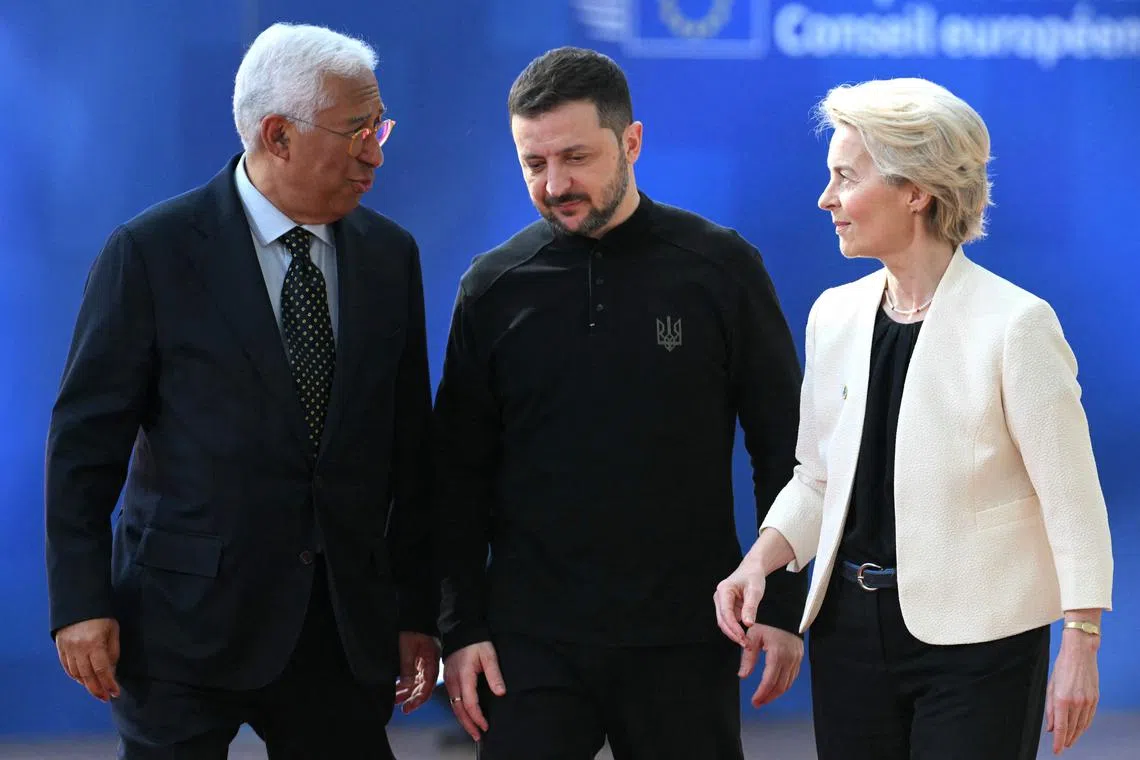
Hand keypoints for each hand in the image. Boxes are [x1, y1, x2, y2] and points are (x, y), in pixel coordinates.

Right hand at [54, 618, 120, 701]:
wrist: (78, 602)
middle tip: (105, 698)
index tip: (115, 693)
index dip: (109, 684)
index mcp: (94, 643)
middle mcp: (79, 649)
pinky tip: (83, 681)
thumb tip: (111, 672)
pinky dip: (75, 677)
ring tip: (97, 691)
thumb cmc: (102, 616)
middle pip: (87, 676)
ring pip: (76, 674)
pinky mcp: (60, 648)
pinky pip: (67, 668)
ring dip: (86, 685)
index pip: (102, 670)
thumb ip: (113, 651)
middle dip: (97, 689)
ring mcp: (67, 649)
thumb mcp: (113, 630)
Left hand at [394, 632, 439, 713]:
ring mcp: (424, 663)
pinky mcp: (418, 660)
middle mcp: (429, 665)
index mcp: (431, 662)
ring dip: (407, 692)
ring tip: (396, 700)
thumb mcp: (407, 649)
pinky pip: (412, 676)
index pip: (427, 686)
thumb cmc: (412, 629)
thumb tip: (407, 686)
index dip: (418, 699)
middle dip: (412, 699)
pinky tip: (397, 689)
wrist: (414, 615)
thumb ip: (407, 668)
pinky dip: (405, 684)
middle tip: (402, 708)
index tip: (409, 707)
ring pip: (416, 683)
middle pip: (423, 687)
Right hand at [443, 641, 505, 741]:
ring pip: (454, 706)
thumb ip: (494, 674)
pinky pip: (453, 700)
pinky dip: (459, 710)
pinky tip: (466, 716)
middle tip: (478, 736)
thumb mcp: (489, 655)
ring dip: (463, 720)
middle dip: (468, 725)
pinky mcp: (449, 678)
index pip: (470, 703)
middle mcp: (454, 681)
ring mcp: (449, 680)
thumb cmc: (477, 642)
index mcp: (464, 676)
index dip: (478, 717)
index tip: (486, 726)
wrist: (462, 630)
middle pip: (459, 709)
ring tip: (473, 730)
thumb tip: (500, 693)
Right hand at [714, 560, 768, 646]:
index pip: (726, 613)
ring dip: (733, 633)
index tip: (742, 637)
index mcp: (724, 590)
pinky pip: (728, 621)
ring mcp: (721, 602)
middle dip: (732, 633)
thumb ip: (751, 607)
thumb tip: (747, 624)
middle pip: (722, 620)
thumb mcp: (755, 591)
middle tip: (745, 644)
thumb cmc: (753, 577)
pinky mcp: (726, 607)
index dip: (733, 627)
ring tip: (746, 642)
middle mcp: (719, 596)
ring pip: (724, 622)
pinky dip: (735, 629)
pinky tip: (744, 636)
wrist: (752, 570)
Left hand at [739, 624, 802, 707]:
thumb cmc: (767, 621)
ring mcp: (797, 658)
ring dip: (776, 693)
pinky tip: (775, 687)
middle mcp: (790, 658)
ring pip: (788, 683)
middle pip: (780, 686)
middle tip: (758, 703)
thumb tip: (743, 676)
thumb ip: (748, 657)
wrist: (785, 611)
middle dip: (768, 697)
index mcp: (778, 653)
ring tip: (764, 698)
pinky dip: (784, 685)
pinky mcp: (799, 657)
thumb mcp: (753, 636)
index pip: (770, 680)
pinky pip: (793, 676)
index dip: (762, 693)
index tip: (754, 701)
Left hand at [1046, 629, 1099, 753]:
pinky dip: (1084, 726)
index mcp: (1062, 698)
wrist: (1080, 652)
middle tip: (1061, 747)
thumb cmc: (1062, 666)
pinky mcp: (1095, 699)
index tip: (1056, 750)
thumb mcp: (1050, 686)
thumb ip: (1049, 708)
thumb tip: (1050, 726)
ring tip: (1069, 741)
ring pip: (1081, 725)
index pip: (1061, 727)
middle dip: (1066, 740)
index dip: (1058, 741)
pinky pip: (1089, 718)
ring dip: (1075, 735)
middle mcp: (1076, 702)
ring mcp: (1087, 701)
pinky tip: (1079, 729)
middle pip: (1071, 729)